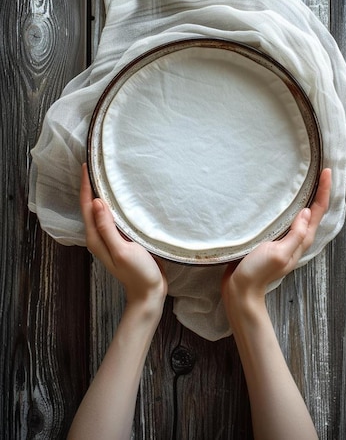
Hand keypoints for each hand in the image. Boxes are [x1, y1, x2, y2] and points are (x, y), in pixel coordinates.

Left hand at [80, 163, 166, 307]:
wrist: (149, 292)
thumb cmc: (137, 273)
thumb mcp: (122, 250)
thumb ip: (107, 228)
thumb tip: (97, 203)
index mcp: (96, 238)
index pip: (87, 206)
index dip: (85, 185)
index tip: (86, 165)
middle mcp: (100, 236)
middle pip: (91, 206)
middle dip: (91, 185)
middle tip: (95, 163)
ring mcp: (111, 237)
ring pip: (103, 209)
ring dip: (102, 192)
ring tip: (106, 174)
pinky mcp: (122, 237)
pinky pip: (114, 216)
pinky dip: (114, 202)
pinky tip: (122, 195)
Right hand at [222, 168, 331, 304]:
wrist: (241, 289)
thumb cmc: (259, 271)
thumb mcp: (279, 252)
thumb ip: (295, 234)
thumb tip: (306, 211)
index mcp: (302, 240)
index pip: (318, 210)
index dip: (324, 190)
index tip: (326, 171)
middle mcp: (298, 238)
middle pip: (314, 210)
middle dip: (320, 190)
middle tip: (323, 170)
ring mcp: (286, 238)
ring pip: (302, 213)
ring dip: (308, 196)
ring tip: (309, 178)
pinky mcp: (274, 238)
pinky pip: (288, 217)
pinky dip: (292, 204)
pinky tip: (286, 198)